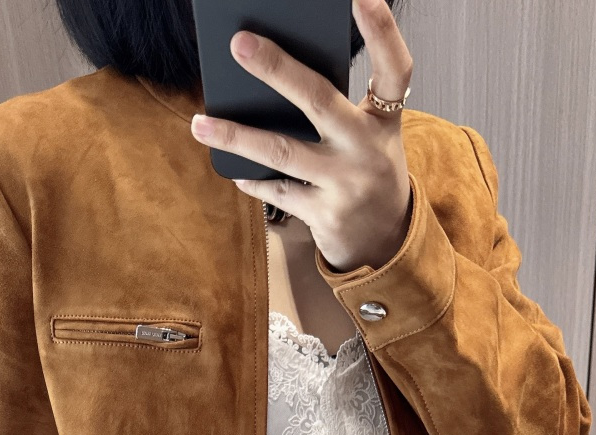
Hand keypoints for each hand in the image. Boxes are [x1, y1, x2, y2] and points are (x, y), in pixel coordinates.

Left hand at [189, 0, 414, 272]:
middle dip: (277, 69)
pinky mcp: (325, 214)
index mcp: (384, 119)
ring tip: (201, 123)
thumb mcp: (369, 135)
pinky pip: (278, 191)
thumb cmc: (368, 172)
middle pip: (319, 99)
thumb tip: (274, 75)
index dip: (383, 31)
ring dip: (237, 137)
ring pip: (283, 152)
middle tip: (240, 44)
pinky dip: (253, 179)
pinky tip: (232, 168)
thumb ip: (337, 107)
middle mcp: (367, 148)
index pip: (394, 68)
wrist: (385, 242)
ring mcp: (345, 183)